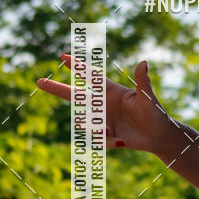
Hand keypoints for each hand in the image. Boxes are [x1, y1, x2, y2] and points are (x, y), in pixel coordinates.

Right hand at [37, 55, 171, 152]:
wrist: (158, 137)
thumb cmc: (156, 114)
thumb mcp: (148, 99)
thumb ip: (143, 83)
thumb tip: (144, 63)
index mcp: (111, 91)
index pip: (91, 76)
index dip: (78, 67)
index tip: (62, 56)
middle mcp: (103, 104)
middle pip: (76, 95)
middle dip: (58, 89)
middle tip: (39, 81)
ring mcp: (102, 120)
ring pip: (86, 123)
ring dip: (96, 129)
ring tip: (111, 131)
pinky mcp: (104, 135)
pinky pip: (97, 140)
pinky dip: (108, 142)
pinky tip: (122, 142)